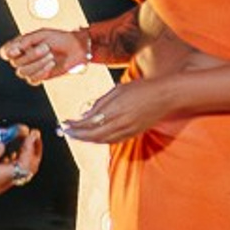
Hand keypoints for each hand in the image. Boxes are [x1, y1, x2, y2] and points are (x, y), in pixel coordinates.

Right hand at [0, 126, 43, 214]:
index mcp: (3, 176)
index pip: (26, 162)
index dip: (30, 147)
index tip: (29, 134)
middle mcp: (6, 178)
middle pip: (29, 164)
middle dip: (34, 148)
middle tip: (33, 133)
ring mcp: (3, 178)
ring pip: (22, 164)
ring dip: (26, 149)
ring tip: (24, 136)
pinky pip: (13, 165)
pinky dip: (16, 153)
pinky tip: (9, 145)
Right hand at [1, 25, 88, 85]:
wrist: (76, 49)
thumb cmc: (60, 38)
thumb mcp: (42, 34)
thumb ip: (25, 41)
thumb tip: (13, 48)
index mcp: (21, 45)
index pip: (5, 52)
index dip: (8, 52)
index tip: (18, 49)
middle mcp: (24, 57)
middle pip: (15, 63)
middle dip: (32, 55)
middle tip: (46, 47)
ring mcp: (31, 68)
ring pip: (23, 72)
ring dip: (38, 64)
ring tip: (51, 57)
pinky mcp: (39, 77)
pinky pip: (32, 80)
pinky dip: (42, 72)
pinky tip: (50, 66)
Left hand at [56, 80, 173, 147]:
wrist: (166, 96)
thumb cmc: (142, 88)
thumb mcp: (118, 90)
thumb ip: (101, 103)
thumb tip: (85, 115)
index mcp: (115, 111)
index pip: (88, 123)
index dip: (74, 126)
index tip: (63, 124)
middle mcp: (121, 124)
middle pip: (93, 135)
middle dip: (76, 134)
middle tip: (64, 131)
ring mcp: (128, 131)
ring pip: (102, 140)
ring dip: (86, 139)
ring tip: (75, 135)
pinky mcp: (134, 134)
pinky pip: (113, 141)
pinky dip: (100, 140)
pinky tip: (93, 137)